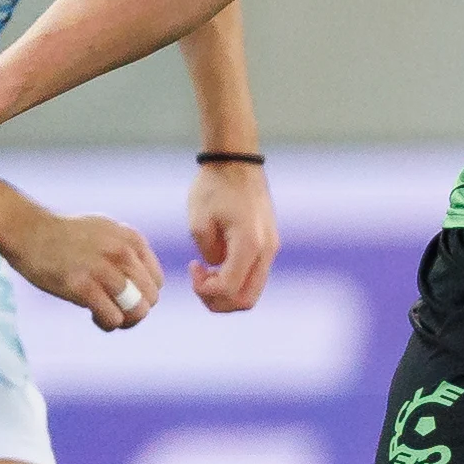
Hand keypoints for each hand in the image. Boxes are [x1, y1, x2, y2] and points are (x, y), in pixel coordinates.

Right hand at [6, 211, 166, 331]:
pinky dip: (106, 323)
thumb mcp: (107, 232)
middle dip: (135, 311)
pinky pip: (112, 318)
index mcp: (131, 239)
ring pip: (136, 311)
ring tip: (104, 314)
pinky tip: (93, 315)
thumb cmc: (65, 236)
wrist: (28, 230)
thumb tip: (146, 284)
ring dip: (122, 320)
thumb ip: (128, 252)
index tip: (123, 297)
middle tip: (114, 311)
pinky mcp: (82, 286)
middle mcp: (122, 252)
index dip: (142, 296)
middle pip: (150, 299)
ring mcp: (102, 269)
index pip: (156, 281)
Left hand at [185, 160, 277, 312]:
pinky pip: (254, 276)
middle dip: (218, 301)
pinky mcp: (268, 245)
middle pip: (246, 300)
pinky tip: (217, 263)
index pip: (229, 289)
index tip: (192, 267)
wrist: (236, 161)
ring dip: (227, 292)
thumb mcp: (198, 222)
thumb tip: (217, 268)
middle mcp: (266, 250)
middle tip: (199, 282)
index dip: (205, 289)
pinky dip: (235, 280)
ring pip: (252, 292)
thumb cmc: (214, 187)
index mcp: (249, 244)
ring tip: (207, 272)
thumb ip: (207, 254)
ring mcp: (271, 249)